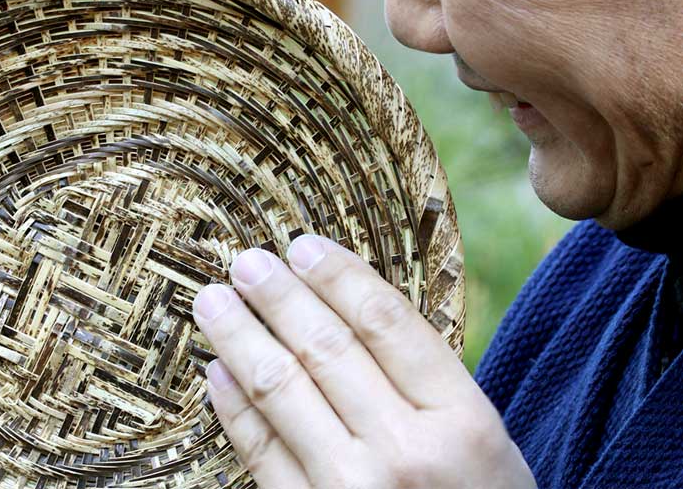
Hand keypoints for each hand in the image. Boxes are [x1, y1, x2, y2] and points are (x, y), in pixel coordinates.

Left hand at [192, 235, 535, 488]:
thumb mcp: (484, 444)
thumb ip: (427, 383)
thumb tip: (345, 311)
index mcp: (462, 421)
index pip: (386, 322)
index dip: (337, 276)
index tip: (304, 246)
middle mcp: (406, 451)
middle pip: (327, 347)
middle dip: (278, 296)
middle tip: (245, 262)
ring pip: (282, 389)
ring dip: (240, 337)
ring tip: (214, 302)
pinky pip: (261, 452)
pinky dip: (233, 408)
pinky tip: (217, 373)